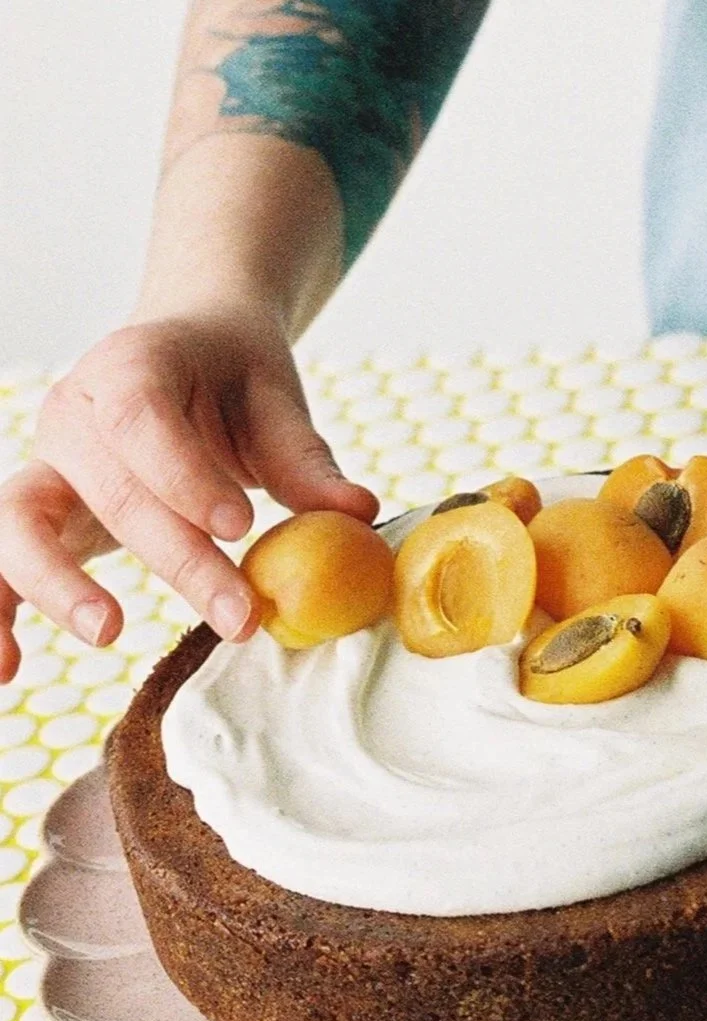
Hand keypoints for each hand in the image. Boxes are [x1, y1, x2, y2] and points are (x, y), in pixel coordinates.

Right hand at [0, 313, 377, 683]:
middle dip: (176, 558)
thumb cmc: (229, 375)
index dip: (184, 475)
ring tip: (112, 631)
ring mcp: (44, 463)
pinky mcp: (36, 513)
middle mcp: (73, 410)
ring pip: (22, 522)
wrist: (184, 350)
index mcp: (131, 364)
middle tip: (240, 614)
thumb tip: (358, 515)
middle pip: (110, 488)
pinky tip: (8, 670)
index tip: (240, 526)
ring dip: (58, 583)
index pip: (142, 417)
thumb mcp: (272, 399)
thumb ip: (305, 460)